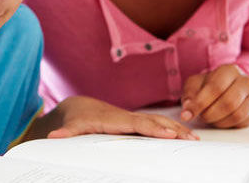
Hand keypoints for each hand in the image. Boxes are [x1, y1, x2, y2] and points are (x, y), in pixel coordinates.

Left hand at [41, 96, 197, 140]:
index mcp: (115, 120)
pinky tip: (188, 137)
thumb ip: (65, 132)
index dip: (153, 129)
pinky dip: (174, 130)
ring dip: (178, 130)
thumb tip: (53, 136)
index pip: (137, 124)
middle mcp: (128, 117)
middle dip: (173, 129)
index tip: (168, 134)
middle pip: (154, 122)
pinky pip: (159, 125)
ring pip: (160, 122)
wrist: (80, 108)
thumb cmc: (78, 119)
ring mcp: (134, 119)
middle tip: (190, 139)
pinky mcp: (138, 123)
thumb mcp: (70, 126)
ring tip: (195, 140)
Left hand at [180, 64, 248, 128]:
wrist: (227, 86)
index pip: (215, 88)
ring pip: (237, 114)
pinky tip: (220, 120)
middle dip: (210, 114)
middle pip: (228, 102)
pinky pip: (243, 122)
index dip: (200, 103)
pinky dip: (228, 125)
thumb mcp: (195, 84)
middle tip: (201, 117)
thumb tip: (187, 110)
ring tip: (210, 118)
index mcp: (229, 70)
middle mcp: (245, 81)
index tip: (187, 115)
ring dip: (219, 121)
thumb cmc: (209, 84)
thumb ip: (189, 95)